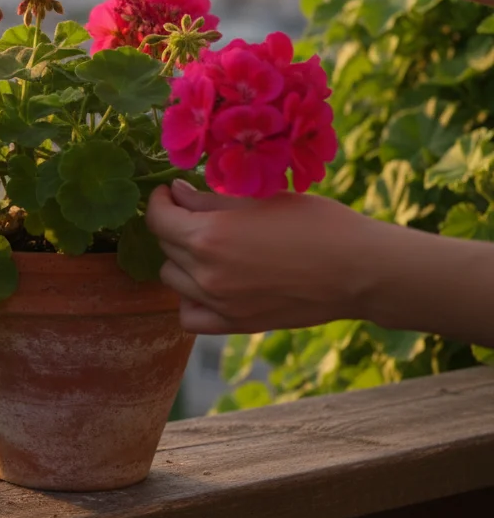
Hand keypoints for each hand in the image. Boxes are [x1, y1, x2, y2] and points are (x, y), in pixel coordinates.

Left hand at [146, 180, 384, 334]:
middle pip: (165, 247)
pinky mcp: (235, 324)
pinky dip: (190, 300)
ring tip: (208, 248)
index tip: (169, 193)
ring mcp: (219, 303)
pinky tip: (207, 285)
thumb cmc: (317, 224)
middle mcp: (206, 273)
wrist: (360, 270)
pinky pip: (189, 316)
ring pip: (172, 280)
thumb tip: (175, 193)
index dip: (159, 201)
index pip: (158, 218)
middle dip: (174, 226)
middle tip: (197, 215)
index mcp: (208, 236)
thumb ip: (209, 200)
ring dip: (181, 261)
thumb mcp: (259, 199)